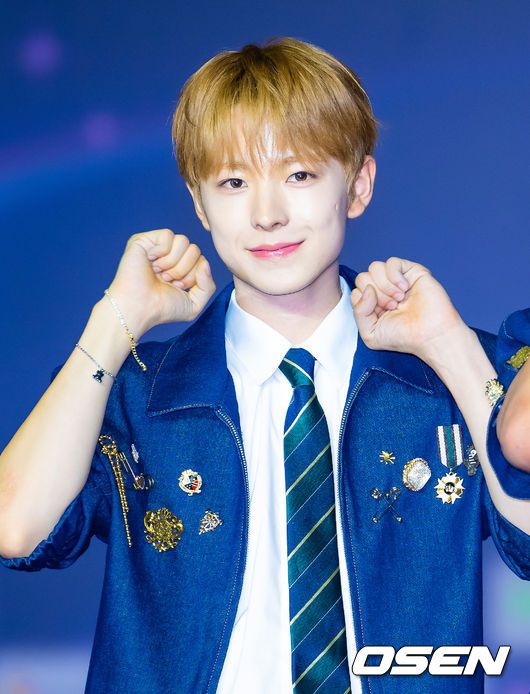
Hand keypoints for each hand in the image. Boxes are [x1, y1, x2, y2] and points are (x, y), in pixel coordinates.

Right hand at [106, 228, 215, 336]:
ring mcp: (158, 247)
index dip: (193, 276)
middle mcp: (170, 256)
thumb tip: (205, 263)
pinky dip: (162, 251)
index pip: (201, 260)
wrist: (139, 308)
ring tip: (159, 273)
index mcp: (181, 269)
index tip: (177, 287)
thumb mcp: (194, 304)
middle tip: (167, 280)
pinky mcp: (145, 240)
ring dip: (173, 262)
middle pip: (195, 250)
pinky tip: (150, 262)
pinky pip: (168, 235)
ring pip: (183, 241)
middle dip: (184, 270)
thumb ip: (208, 285)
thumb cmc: (162, 309)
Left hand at [350, 257, 465, 361]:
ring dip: (385, 285)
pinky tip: (404, 289)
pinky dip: (394, 276)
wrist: (430, 334)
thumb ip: (359, 311)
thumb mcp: (370, 333)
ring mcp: (397, 280)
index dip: (365, 302)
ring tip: (399, 299)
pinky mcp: (411, 271)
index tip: (381, 314)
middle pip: (363, 277)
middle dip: (375, 294)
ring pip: (374, 267)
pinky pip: (392, 262)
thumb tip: (367, 289)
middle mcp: (383, 290)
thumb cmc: (403, 337)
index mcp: (372, 304)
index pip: (356, 291)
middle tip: (392, 307)